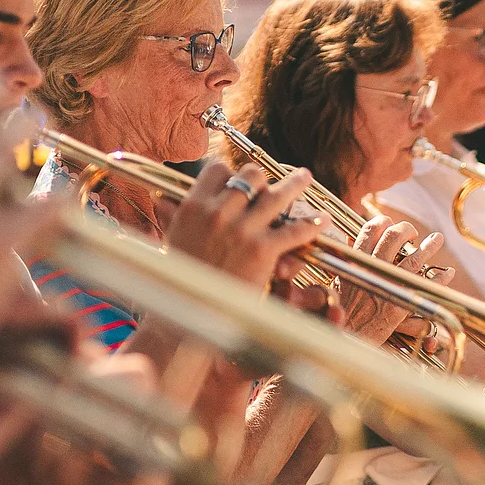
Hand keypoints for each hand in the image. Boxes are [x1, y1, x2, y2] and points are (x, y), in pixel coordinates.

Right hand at [161, 160, 325, 293]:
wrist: (191, 315)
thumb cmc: (179, 281)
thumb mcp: (171, 241)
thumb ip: (173, 217)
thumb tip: (161, 198)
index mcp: (193, 207)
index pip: (217, 170)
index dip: (230, 173)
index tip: (238, 179)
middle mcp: (218, 213)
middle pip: (250, 176)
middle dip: (261, 179)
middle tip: (269, 183)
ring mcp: (242, 231)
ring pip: (277, 195)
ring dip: (295, 184)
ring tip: (304, 177)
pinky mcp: (262, 251)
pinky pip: (294, 230)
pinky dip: (312, 225)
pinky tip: (322, 221)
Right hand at [332, 214, 428, 345]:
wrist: (344, 336)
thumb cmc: (339, 311)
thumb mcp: (338, 281)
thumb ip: (347, 260)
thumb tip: (352, 239)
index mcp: (356, 262)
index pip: (370, 230)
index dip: (382, 222)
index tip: (389, 223)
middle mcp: (374, 269)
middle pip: (394, 237)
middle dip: (406, 229)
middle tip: (412, 232)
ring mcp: (390, 285)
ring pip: (415, 258)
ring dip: (430, 245)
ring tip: (438, 238)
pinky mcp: (402, 304)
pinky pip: (427, 285)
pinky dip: (440, 277)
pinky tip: (448, 272)